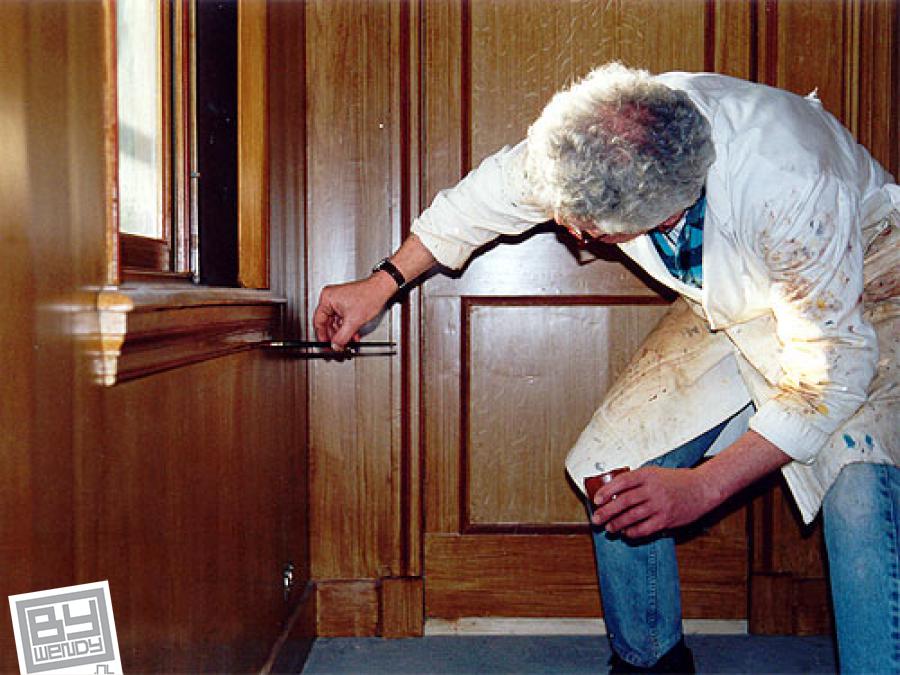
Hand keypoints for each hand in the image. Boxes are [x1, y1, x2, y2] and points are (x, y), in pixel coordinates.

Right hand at [313, 274, 395, 349]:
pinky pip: (342, 319)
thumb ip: (342, 337)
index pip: (319, 322)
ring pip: (336, 323)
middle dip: (334, 337)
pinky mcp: (345, 304)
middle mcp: (330, 298)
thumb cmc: (369, 296)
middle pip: (327, 323)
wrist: (381, 290)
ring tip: (347, 342)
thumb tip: (335, 346)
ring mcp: (337, 301)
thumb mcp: (353, 321)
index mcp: (327, 299)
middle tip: (337, 347)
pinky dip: (346, 328)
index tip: (325, 346)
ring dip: (342, 334)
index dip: (322, 337)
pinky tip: (352, 335)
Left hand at [590, 466, 717, 538]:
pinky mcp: (667, 519)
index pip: (622, 482)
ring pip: (632, 516)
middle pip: (624, 501)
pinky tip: (626, 533)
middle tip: (596, 518)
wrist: (702, 488)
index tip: (596, 499)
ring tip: (609, 528)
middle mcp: (653, 489)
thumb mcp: (655, 473)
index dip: (607, 491)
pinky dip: (633, 532)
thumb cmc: (677, 480)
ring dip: (617, 524)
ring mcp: (660, 505)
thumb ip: (638, 480)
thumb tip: (614, 491)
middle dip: (607, 511)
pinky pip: (645, 528)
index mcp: (648, 475)